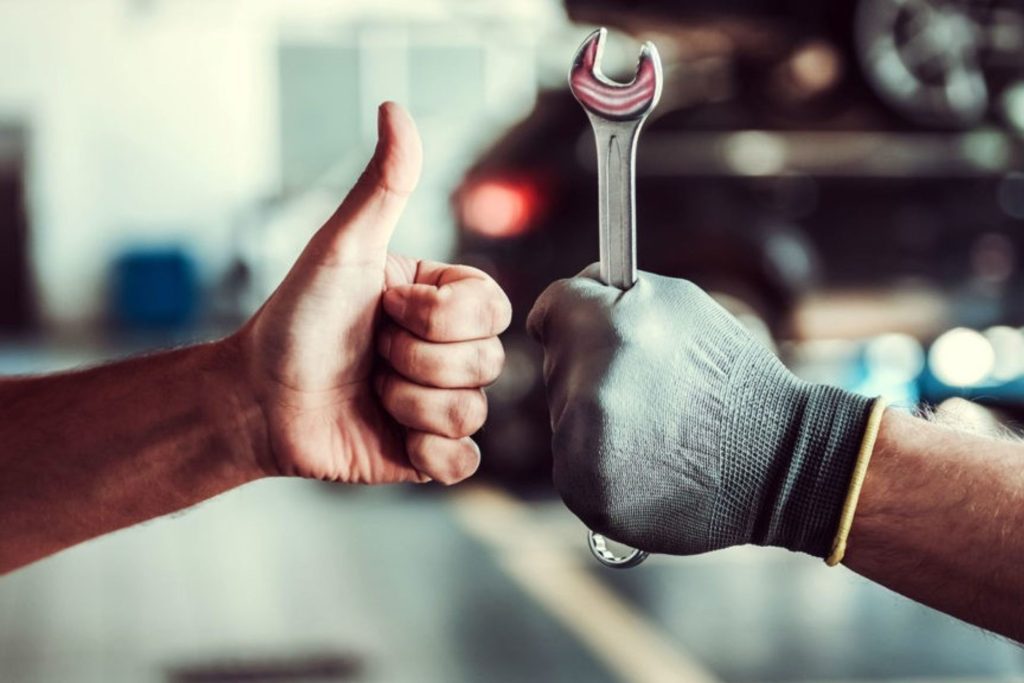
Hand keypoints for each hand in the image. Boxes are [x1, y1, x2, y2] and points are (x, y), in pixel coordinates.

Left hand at [237, 102, 510, 484]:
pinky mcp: (427, 454)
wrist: (257, 396)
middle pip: (487, 361)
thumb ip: (382, 186)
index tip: (386, 306)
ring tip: (370, 389)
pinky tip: (392, 436)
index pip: (493, 308)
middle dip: (414, 360)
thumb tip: (395, 109)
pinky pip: (463, 462)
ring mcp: (441, 404)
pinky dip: (425, 452)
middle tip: (371, 351)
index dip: (439, 315)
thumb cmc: (296, 318)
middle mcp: (450, 351)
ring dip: (407, 403)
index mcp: (443, 301)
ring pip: (473, 411)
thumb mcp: (342, 247)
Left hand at [527, 266, 873, 556]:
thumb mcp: (682, 306)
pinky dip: (600, 461)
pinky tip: (647, 462)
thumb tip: (567, 294)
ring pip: (563, 415)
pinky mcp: (584, 490)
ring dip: (594, 417)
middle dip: (591, 368)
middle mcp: (587, 386)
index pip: (549, 309)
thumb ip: (614, 294)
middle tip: (651, 389)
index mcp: (607, 328)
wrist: (777, 462)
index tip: (592, 331)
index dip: (572, 317)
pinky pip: (572, 461)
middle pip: (556, 364)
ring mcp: (582, 445)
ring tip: (656, 428)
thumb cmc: (730, 376)